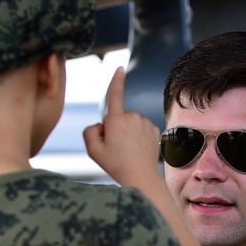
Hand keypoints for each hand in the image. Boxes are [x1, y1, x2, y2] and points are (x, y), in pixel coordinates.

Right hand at [82, 67, 160, 184]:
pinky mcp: (154, 129)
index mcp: (116, 120)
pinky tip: (137, 149)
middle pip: (117, 117)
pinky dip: (138, 136)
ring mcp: (145, 123)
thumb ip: (90, 131)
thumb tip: (101, 124)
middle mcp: (132, 117)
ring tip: (127, 151)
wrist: (141, 176)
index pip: (115, 95)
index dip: (116, 80)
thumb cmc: (115, 164)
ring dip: (127, 133)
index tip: (119, 68)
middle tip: (115, 147)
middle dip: (114, 127)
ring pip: (130, 123)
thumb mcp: (93, 150)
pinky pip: (141, 128)